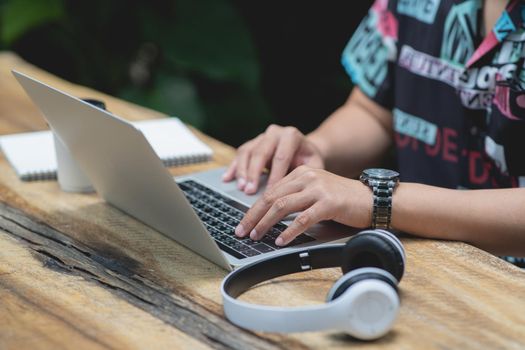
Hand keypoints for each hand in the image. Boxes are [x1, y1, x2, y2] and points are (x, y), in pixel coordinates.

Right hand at [222, 124, 324, 194]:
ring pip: (247, 151)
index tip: (270, 193)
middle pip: (261, 152)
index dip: (274, 176)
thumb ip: (306, 176)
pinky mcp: (252, 143)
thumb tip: (295, 193)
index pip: (281, 157)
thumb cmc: (309, 161)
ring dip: (242, 171)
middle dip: (254, 173)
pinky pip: (240, 154)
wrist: (304, 150)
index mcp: (291, 135)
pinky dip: (233, 167)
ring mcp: (261, 137)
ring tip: (241, 187)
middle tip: (250, 191)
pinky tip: (227, 179)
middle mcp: (274, 132)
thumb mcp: (314, 166)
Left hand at [234, 166, 371, 245]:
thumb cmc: (343, 199)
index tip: (244, 222)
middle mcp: (307, 177)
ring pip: (283, 206)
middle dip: (253, 216)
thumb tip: (269, 216)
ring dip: (266, 223)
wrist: (372, 199)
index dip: (253, 208)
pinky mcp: (329, 203)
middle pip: (271, 197)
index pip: (270, 190)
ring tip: (257, 236)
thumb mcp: (315, 192)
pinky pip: (303, 218)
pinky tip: (281, 240)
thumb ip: (295, 198)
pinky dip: (289, 231)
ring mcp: (318, 189)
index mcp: (301, 172)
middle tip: (242, 231)